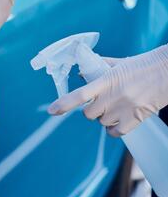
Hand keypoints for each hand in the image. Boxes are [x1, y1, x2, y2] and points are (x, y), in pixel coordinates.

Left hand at [48, 45, 167, 136]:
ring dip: (105, 118)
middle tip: (102, 103)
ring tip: (117, 107)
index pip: (80, 95)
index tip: (51, 111)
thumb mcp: (120, 64)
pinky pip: (115, 133)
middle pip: (89, 114)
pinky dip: (114, 129)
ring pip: (102, 123)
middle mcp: (113, 97)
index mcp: (107, 80)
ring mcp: (125, 109)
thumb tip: (82, 74)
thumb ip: (99, 68)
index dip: (64, 104)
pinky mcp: (136, 119)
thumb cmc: (145, 65)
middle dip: (92, 110)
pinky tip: (120, 120)